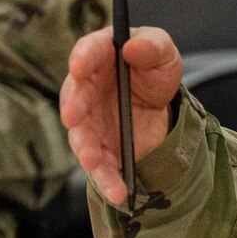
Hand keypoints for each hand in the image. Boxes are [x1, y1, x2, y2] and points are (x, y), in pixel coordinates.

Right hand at [60, 25, 181, 205]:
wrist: (161, 102)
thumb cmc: (153, 67)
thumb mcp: (163, 52)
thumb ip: (152, 45)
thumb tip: (133, 47)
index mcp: (99, 56)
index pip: (88, 52)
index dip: (82, 58)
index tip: (80, 66)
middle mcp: (87, 88)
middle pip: (76, 97)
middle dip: (74, 107)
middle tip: (73, 117)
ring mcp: (90, 120)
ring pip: (82, 136)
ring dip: (86, 149)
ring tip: (93, 161)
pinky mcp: (100, 146)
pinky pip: (100, 165)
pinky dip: (107, 179)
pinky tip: (117, 192)